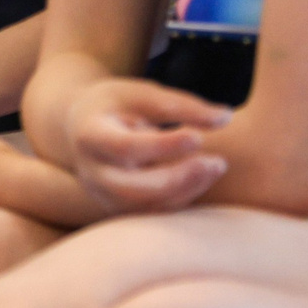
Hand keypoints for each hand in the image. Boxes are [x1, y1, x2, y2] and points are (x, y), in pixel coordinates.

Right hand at [67, 78, 230, 212]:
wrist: (82, 128)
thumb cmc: (115, 105)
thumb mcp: (139, 94)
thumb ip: (179, 105)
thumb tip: (225, 117)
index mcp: (90, 136)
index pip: (125, 148)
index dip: (163, 146)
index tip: (198, 136)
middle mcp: (92, 172)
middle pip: (131, 190)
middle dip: (177, 179)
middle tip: (217, 161)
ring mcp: (104, 195)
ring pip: (146, 207)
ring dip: (186, 190)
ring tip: (216, 165)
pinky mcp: (120, 208)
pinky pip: (155, 212)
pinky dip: (182, 197)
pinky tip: (203, 175)